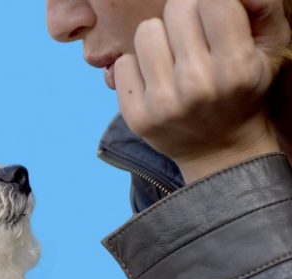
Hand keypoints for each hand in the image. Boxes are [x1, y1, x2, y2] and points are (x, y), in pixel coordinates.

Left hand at [115, 0, 290, 182]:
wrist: (221, 151)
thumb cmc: (244, 89)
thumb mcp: (269, 48)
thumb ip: (261, 7)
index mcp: (236, 66)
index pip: (212, 0)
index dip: (209, 2)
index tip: (212, 18)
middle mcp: (198, 85)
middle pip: (176, 9)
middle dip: (184, 19)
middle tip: (194, 43)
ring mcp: (164, 104)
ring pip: (146, 31)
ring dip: (159, 39)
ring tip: (173, 60)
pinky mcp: (137, 117)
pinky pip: (123, 63)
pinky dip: (137, 67)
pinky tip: (155, 82)